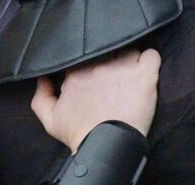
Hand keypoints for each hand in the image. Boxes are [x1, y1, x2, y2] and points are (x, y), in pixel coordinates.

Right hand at [31, 49, 161, 152]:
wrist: (106, 144)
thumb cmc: (80, 133)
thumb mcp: (51, 119)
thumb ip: (42, 96)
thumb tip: (43, 78)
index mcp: (77, 72)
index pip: (89, 55)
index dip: (95, 64)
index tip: (99, 76)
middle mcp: (99, 64)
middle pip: (110, 51)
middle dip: (113, 61)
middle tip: (117, 77)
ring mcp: (123, 66)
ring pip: (131, 51)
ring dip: (132, 61)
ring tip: (133, 76)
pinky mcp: (144, 74)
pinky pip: (152, 56)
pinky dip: (151, 61)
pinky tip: (147, 72)